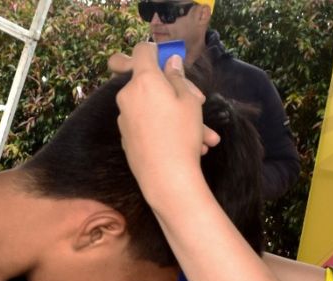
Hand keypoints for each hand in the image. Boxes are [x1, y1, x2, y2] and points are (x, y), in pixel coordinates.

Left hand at [110, 44, 220, 203]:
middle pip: (151, 83)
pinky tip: (193, 147)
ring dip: (179, 117)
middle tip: (200, 104)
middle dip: (177, 91)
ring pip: (155, 109)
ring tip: (207, 138)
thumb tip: (170, 63)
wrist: (167, 179)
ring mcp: (125, 118)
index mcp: (143, 80)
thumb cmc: (182, 135)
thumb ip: (178, 78)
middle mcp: (128, 96)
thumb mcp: (190, 101)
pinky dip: (167, 131)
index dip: (157, 51)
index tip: (171, 62)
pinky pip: (149, 126)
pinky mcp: (127, 138)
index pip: (142, 50)